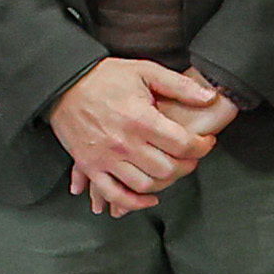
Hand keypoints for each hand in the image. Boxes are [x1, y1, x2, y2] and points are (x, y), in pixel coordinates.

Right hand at [50, 56, 232, 213]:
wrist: (64, 85)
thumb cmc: (105, 77)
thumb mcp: (145, 71)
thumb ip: (180, 86)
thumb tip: (209, 96)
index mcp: (141, 119)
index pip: (183, 145)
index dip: (202, 147)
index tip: (206, 142)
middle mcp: (124, 143)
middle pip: (167, 169)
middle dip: (187, 166)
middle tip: (192, 157)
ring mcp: (106, 158)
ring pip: (144, 185)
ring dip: (164, 184)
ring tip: (172, 171)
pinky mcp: (90, 167)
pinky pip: (114, 194)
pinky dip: (133, 203)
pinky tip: (148, 198)